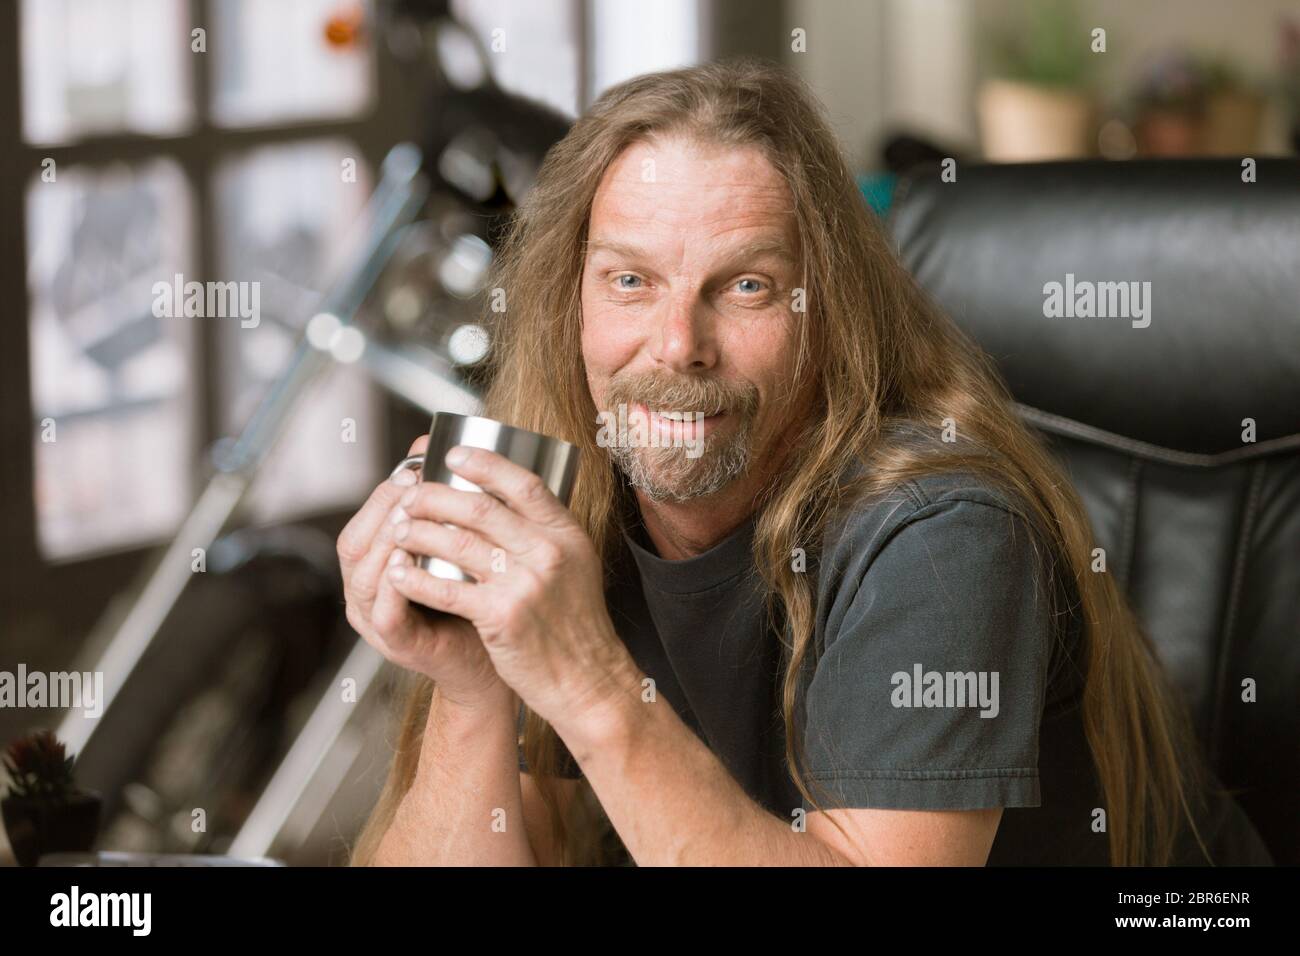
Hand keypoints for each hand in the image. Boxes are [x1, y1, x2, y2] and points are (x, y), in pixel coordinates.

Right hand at [336, 434, 511, 711]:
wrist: (496, 661)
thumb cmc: (477, 598)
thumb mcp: (458, 543)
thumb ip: (440, 502)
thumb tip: (429, 442)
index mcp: (376, 567)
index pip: (365, 520)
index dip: (385, 491)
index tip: (415, 466)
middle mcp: (366, 592)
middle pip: (355, 543)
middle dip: (383, 509)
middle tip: (415, 485)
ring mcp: (375, 620)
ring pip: (365, 573)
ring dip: (387, 540)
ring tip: (414, 513)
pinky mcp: (395, 643)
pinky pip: (384, 609)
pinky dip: (396, 582)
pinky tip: (413, 559)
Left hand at [383, 445, 640, 735]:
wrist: (587, 678)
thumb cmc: (576, 624)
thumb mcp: (576, 566)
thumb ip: (546, 534)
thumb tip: (505, 498)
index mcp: (567, 535)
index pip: (523, 484)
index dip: (484, 464)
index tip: (452, 455)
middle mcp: (548, 553)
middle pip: (481, 508)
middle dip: (436, 496)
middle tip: (411, 495)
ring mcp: (525, 584)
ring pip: (457, 544)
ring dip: (419, 532)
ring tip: (399, 528)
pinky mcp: (501, 617)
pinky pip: (446, 589)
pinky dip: (416, 578)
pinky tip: (399, 571)